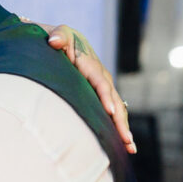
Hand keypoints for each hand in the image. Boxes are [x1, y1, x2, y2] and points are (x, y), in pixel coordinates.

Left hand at [34, 22, 135, 154]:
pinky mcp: (99, 94)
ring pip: (117, 108)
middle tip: (126, 140)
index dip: (105, 97)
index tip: (110, 112)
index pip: (100, 83)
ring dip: (123, 128)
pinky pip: (111, 111)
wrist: (65, 40)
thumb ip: (57, 36)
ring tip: (129, 147)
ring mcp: (102, 86)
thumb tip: (53, 41)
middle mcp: (102, 77)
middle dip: (120, 120)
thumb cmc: (60, 39)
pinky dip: (117, 126)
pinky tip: (121, 144)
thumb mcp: (59, 34)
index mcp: (91, 66)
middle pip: (114, 100)